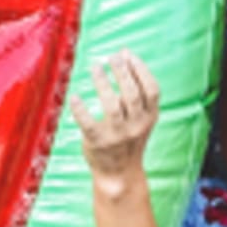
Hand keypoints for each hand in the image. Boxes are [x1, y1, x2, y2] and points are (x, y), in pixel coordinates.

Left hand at [72, 52, 158, 188]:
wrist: (119, 173)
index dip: (140, 70)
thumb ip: (135, 92)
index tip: (127, 53)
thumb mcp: (140, 118)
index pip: (151, 90)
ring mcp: (118, 135)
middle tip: (111, 57)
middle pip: (132, 94)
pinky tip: (75, 97)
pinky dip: (81, 110)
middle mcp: (136, 126)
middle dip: (122, 72)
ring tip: (95, 67)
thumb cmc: (128, 137)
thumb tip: (125, 57)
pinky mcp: (98, 142)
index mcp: (149, 117)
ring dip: (104, 84)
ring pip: (112, 105)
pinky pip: (89, 123)